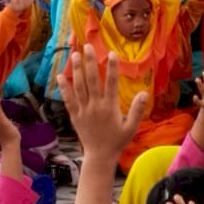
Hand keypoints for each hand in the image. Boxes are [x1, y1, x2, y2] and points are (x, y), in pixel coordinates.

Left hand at [57, 45, 145, 161]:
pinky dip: (63, 88)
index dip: (112, 68)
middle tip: (87, 46)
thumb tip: (144, 93)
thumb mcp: (131, 127)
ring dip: (76, 70)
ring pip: (78, 87)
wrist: (100, 156)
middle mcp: (95, 106)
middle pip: (91, 81)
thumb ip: (137, 110)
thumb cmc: (117, 141)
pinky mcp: (75, 116)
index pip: (111, 84)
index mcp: (110, 108)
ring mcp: (83, 110)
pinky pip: (68, 100)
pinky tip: (60, 76)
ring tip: (75, 55)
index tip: (111, 54)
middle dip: (89, 62)